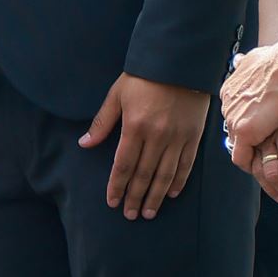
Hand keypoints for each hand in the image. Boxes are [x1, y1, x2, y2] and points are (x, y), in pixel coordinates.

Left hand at [78, 73, 210, 219]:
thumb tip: (84, 144)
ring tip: (148, 212)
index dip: (117, 186)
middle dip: (135, 197)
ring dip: (156, 196)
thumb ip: (102, 122)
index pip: (123, 165)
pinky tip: (172, 194)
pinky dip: (178, 182)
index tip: (112, 202)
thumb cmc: (143, 76)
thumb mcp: (117, 94)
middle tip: (129, 214)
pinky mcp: (193, 137)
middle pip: (144, 175)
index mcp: (135, 126)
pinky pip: (186, 165)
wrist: (178, 61)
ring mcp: (177, 138)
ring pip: (165, 175)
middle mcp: (157, 136)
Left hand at [221, 34, 277, 170]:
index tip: (262, 127)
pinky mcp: (244, 133)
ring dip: (252, 153)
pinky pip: (241, 158)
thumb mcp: (256, 58)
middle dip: (249, 138)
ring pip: (238, 144)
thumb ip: (248, 64)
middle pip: (234, 128)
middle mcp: (227, 104)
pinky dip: (251, 165)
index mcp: (230, 89)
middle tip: (266, 148)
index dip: (248, 121)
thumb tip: (245, 60)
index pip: (235, 112)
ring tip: (268, 162)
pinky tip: (265, 168)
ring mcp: (233, 119)